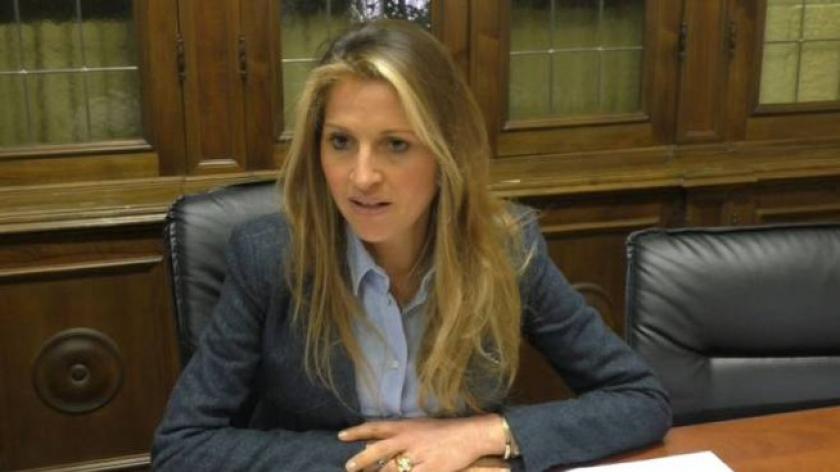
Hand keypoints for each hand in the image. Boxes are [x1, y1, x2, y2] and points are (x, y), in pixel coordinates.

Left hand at [338, 414, 506, 471]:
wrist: (469, 435)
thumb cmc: (443, 431)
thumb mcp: (419, 427)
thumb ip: (398, 435)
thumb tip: (373, 443)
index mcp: (405, 426)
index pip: (376, 427)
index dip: (357, 431)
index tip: (341, 436)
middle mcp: (408, 440)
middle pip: (379, 450)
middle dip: (362, 460)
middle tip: (349, 467)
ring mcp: (418, 456)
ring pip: (392, 469)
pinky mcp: (429, 470)